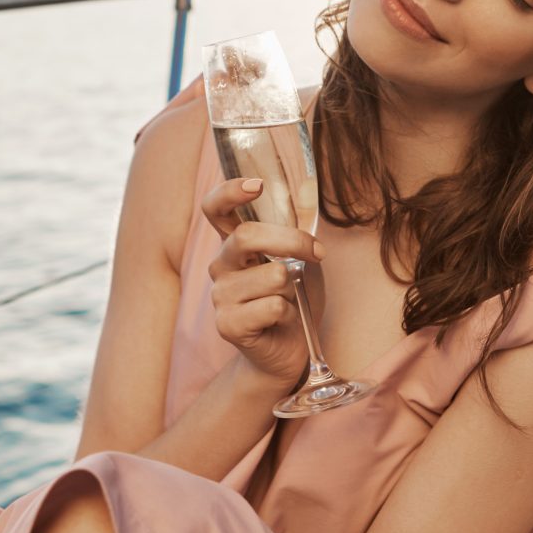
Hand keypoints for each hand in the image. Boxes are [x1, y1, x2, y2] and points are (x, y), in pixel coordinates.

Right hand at [200, 177, 323, 390]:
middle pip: (247, 236)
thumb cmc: (294, 299)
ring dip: (294, 288)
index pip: (215, 209)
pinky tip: (282, 321)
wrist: (290, 350)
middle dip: (292, 241)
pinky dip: (290, 313)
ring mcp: (220, 296)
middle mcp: (220, 266)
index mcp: (234, 245)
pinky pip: (272, 306)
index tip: (256, 185)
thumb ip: (300, 221)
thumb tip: (308, 181)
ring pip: (271, 275)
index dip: (230, 192)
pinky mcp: (227, 325)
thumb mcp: (302, 256)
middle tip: (317, 253)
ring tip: (289, 301)